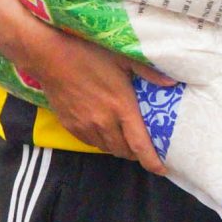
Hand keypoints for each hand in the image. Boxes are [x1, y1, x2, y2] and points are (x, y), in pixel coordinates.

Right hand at [24, 27, 167, 175]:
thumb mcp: (123, 58)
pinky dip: (101, 141)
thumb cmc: (88, 53)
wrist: (49, 56)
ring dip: (118, 147)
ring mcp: (85, 126)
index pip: (140, 145)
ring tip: (124, 137)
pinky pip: (90, 142)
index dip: (152, 161)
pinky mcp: (70, 125)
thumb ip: (149, 73)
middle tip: (143, 145)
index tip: (162, 169)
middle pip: (124, 151)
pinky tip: (104, 130)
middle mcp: (104, 122)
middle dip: (136, 153)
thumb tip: (172, 83)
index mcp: (121, 107)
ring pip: (107, 148)